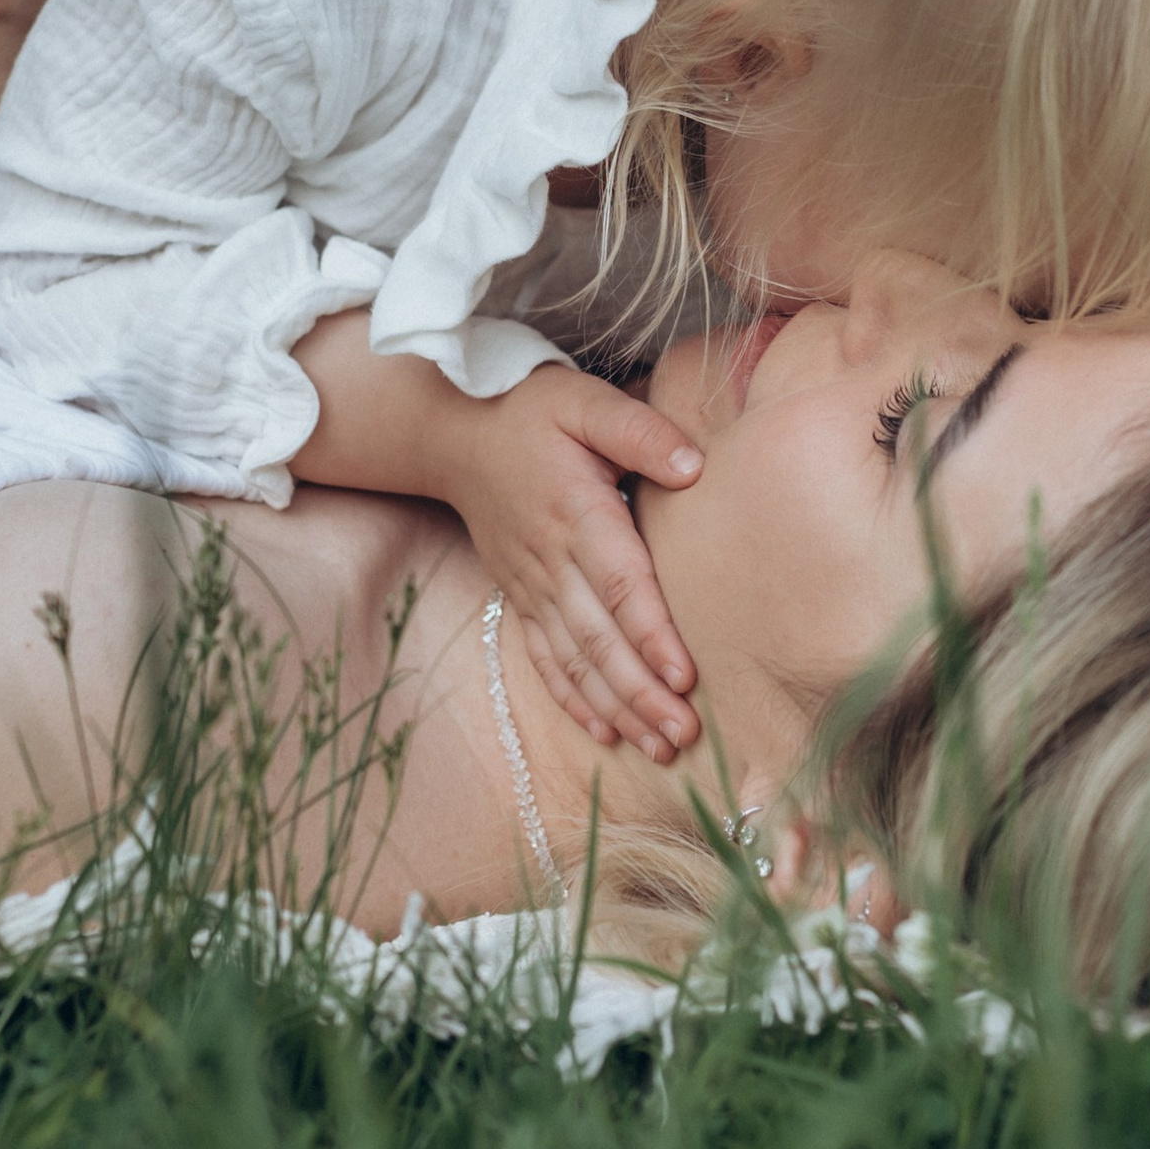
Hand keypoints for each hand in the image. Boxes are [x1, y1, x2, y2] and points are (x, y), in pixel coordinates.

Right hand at [438, 363, 704, 760]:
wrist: (454, 430)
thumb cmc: (532, 410)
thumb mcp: (587, 401)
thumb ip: (640, 432)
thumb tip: (695, 468)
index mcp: (577, 513)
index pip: (621, 585)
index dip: (652, 635)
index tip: (685, 678)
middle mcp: (551, 560)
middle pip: (600, 638)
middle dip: (642, 693)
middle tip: (685, 735)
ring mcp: (531, 584)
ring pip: (574, 659)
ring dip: (615, 708)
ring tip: (658, 746)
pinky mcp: (519, 595)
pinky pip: (544, 657)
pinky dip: (572, 698)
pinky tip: (603, 732)